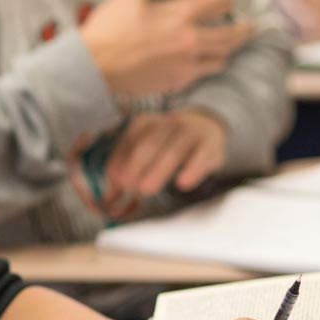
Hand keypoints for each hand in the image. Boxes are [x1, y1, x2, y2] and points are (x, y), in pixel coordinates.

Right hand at [80, 0, 253, 97]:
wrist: (91, 66)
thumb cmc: (110, 26)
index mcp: (182, 13)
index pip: (223, 2)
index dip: (226, 0)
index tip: (225, 1)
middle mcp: (191, 39)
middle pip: (232, 34)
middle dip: (243, 29)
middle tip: (248, 28)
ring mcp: (186, 64)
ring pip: (222, 57)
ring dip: (227, 50)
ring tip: (227, 46)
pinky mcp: (177, 82)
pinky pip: (203, 74)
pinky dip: (206, 66)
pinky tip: (201, 62)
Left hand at [103, 109, 227, 200]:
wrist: (208, 127)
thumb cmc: (168, 144)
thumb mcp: (147, 149)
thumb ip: (127, 168)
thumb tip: (110, 195)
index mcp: (144, 124)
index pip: (128, 142)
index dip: (118, 163)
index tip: (113, 184)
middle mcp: (166, 124)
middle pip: (148, 145)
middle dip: (135, 166)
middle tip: (127, 187)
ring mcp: (189, 132)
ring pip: (173, 150)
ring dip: (158, 170)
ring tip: (146, 190)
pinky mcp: (209, 144)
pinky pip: (201, 156)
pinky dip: (192, 170)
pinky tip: (182, 184)